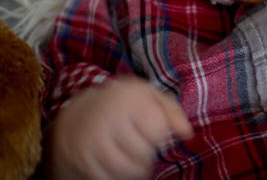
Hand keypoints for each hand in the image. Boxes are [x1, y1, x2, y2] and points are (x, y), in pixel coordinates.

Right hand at [48, 76, 192, 179]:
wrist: (79, 114)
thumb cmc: (123, 105)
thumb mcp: (149, 96)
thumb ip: (172, 111)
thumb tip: (187, 133)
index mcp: (128, 98)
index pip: (159, 131)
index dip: (160, 134)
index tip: (151, 129)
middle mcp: (107, 117)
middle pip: (144, 153)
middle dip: (147, 152)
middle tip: (139, 143)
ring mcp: (92, 139)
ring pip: (127, 170)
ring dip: (136, 168)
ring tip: (132, 156)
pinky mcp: (82, 158)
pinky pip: (108, 178)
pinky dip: (117, 176)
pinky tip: (117, 163)